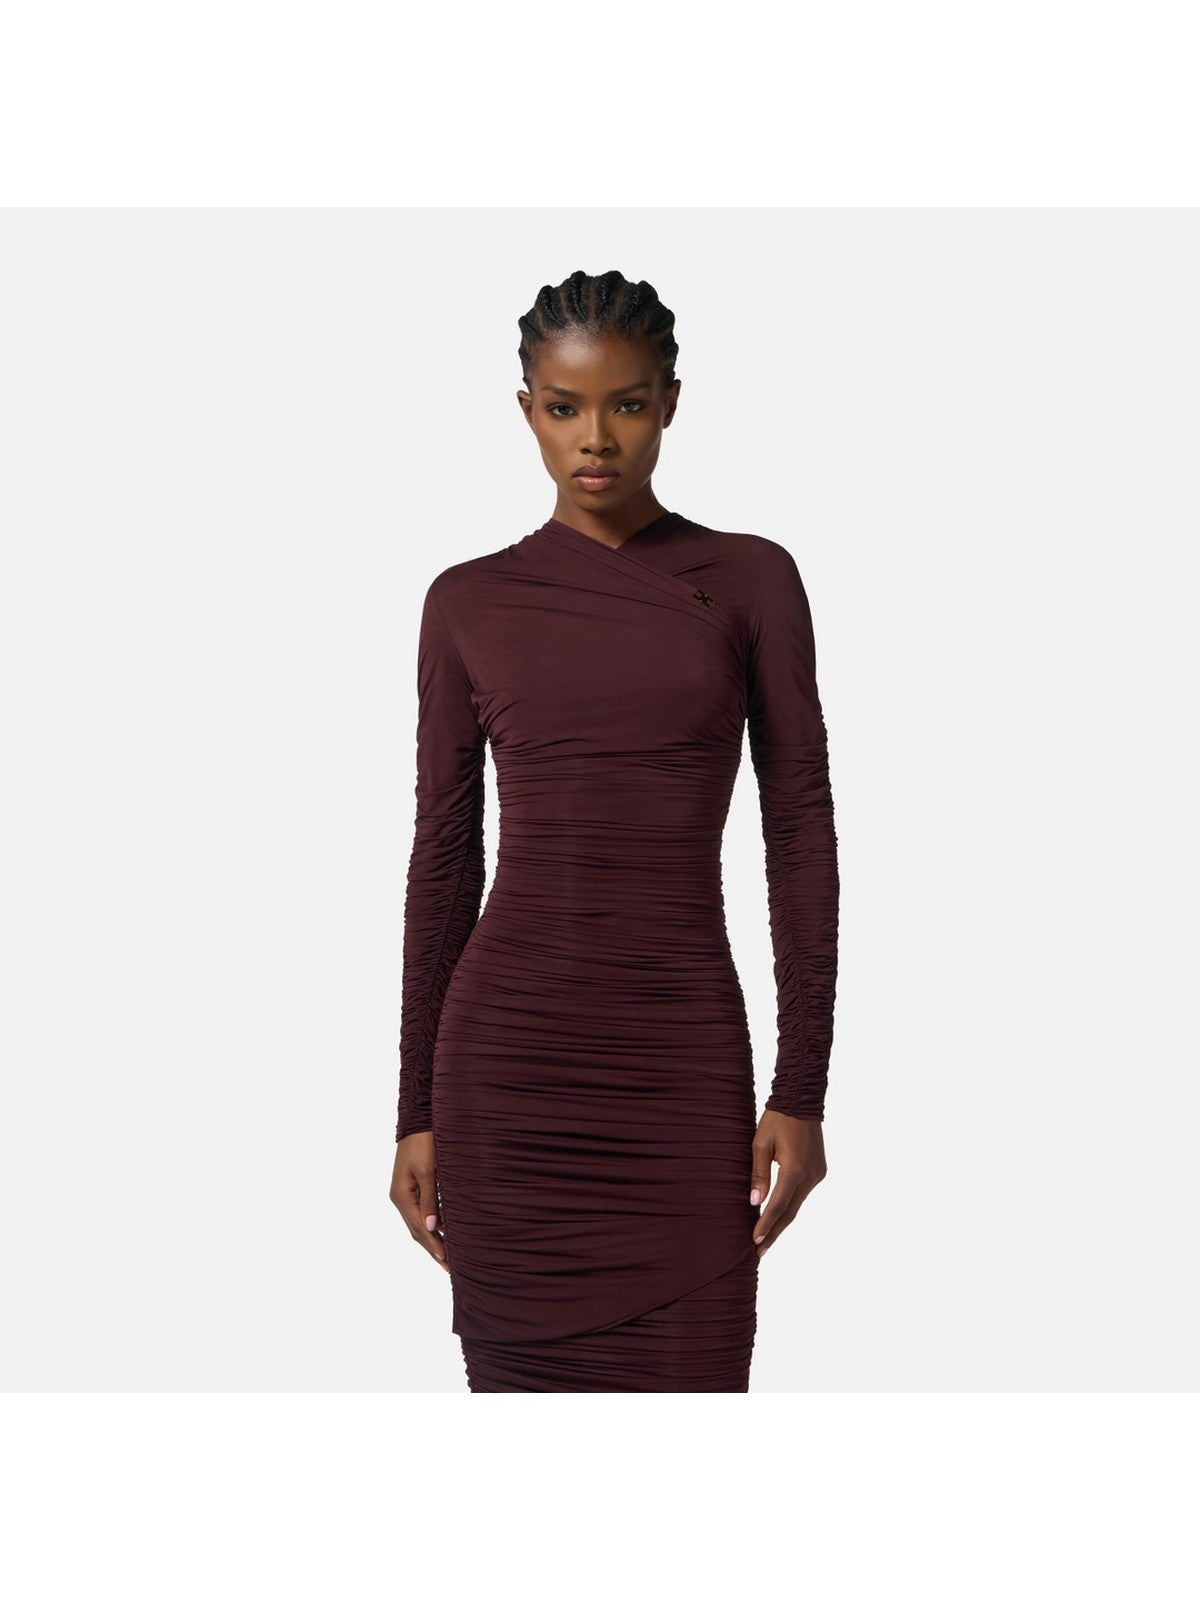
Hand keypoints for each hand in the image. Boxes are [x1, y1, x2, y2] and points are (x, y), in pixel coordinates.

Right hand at [390, 1130, 449, 1271]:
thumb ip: (430, 1200)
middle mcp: (400, 1198)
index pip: (420, 1228)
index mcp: (401, 1196)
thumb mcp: (428, 1171)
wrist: (417, 1122)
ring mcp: (403, 1194)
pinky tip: (441, 1232)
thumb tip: (433, 1227)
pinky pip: (419, 1213)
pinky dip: (431, 1226)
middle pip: (417, 1231)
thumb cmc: (424, 1143)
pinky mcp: (410, 1188)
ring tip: (446, 1256)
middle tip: (449, 1267)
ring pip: (417, 1224)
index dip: (435, 1246)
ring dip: (431, 1240)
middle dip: (433, 1249)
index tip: (447, 1262)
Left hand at [749, 1110, 826, 1258]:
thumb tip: (755, 1202)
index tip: (754, 1242)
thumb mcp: (760, 1143)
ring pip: (797, 1205)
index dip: (765, 1225)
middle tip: (758, 1252)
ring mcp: (817, 1174)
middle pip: (790, 1212)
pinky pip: (802, 1194)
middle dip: (773, 1233)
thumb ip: (758, 1174)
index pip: (778, 1206)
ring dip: (781, 1221)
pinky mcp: (819, 1171)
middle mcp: (810, 1176)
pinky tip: (778, 1215)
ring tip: (765, 1238)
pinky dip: (789, 1206)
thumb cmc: (776, 1119)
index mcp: (794, 1169)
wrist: (801, 1100)